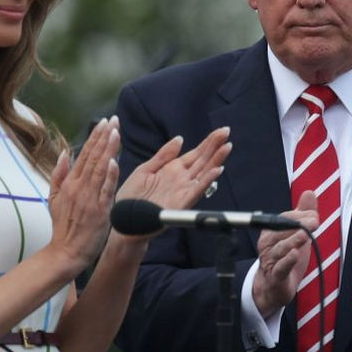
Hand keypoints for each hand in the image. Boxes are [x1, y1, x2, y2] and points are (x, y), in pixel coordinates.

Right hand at [47, 117, 120, 270]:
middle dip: (104, 136)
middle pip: (93, 157)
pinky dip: (109, 175)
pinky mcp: (100, 210)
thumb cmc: (63, 226)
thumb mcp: (53, 198)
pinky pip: (105, 190)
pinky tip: (113, 161)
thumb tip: (65, 153)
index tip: (104, 122)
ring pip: (100, 169)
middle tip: (114, 120)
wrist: (66, 251)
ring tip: (116, 132)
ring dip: (108, 149)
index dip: (95, 137)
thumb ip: (59, 175)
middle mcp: (79, 187)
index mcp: (70, 183)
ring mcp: (89, 198)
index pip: (84, 154)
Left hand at [115, 127, 231, 233]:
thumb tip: (180, 139)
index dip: (208, 142)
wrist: (124, 220)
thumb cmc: (132, 197)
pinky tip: (216, 171)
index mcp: (172, 169)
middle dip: (215, 146)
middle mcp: (181, 179)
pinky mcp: (181, 203)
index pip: (196, 153)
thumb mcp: (145, 169)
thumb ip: (163, 155)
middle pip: (203, 160)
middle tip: (227, 131)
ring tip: (226, 147)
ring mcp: (182, 191)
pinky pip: (197, 191)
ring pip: (204, 173)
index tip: (221, 131)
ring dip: (216, 161)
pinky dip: (207, 181)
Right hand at [252, 190, 318, 318]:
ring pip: (281, 249)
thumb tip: (309, 193)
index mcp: (271, 231)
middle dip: (298, 226)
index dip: (300, 216)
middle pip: (281, 232)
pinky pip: (280, 268)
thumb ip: (302, 214)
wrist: (273, 287)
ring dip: (293, 241)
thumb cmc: (285, 258)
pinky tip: (295, 254)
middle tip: (315, 221)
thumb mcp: (296, 234)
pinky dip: (287, 261)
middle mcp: (268, 244)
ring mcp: (270, 261)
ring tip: (305, 235)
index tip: (315, 216)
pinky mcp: (276, 277)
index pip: (284, 219)